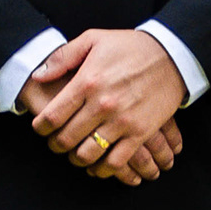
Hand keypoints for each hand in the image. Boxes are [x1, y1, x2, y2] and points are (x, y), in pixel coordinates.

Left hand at [23, 28, 191, 177]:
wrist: (172, 55)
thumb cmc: (131, 46)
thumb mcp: (94, 39)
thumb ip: (63, 57)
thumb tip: (38, 75)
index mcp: (87, 82)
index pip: (52, 116)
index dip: (41, 127)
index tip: (41, 129)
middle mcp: (102, 104)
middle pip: (66, 139)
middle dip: (56, 146)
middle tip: (56, 144)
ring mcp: (122, 121)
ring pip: (88, 154)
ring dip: (77, 159)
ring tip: (75, 155)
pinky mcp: (140, 132)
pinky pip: (116, 161)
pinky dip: (103, 169)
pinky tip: (98, 166)